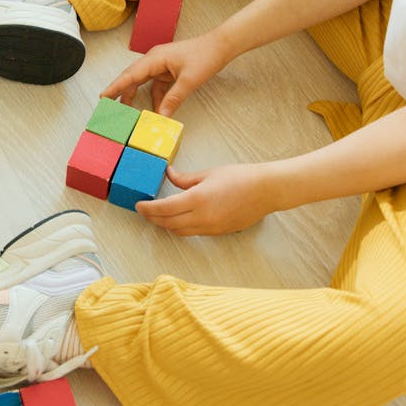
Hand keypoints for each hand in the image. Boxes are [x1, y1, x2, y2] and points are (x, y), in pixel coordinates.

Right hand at [102, 33, 231, 115]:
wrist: (220, 46)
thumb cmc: (205, 56)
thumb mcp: (189, 81)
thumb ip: (174, 99)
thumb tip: (162, 115)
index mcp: (155, 58)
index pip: (131, 74)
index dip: (116, 86)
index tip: (103, 96)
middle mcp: (154, 60)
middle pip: (132, 78)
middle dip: (120, 92)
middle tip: (107, 106)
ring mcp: (161, 65)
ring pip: (143, 82)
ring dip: (136, 96)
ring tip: (126, 111)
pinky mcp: (168, 71)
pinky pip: (156, 86)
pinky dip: (154, 98)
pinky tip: (155, 111)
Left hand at [137, 164, 275, 235]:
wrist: (267, 191)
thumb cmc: (240, 177)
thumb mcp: (208, 173)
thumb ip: (185, 178)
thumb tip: (169, 175)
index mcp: (197, 200)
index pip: (163, 209)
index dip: (148, 209)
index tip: (138, 205)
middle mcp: (201, 217)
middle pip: (168, 224)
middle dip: (153, 218)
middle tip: (144, 211)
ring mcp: (210, 228)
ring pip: (179, 231)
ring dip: (166, 225)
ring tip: (158, 216)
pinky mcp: (218, 233)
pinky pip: (193, 233)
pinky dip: (181, 227)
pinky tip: (179, 219)